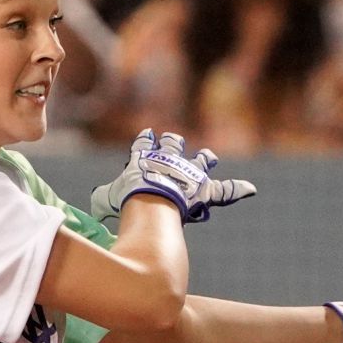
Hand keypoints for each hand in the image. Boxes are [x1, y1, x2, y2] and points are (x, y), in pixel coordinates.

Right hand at [91, 129, 256, 226]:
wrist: (151, 200)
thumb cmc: (127, 198)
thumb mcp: (106, 198)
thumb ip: (101, 200)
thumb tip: (92, 207)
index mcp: (145, 158)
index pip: (143, 145)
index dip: (144, 141)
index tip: (147, 135)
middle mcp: (170, 160)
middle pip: (173, 146)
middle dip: (173, 145)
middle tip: (174, 141)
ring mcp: (188, 174)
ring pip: (200, 162)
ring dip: (203, 159)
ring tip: (209, 157)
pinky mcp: (204, 191)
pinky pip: (223, 191)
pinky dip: (236, 189)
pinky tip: (250, 189)